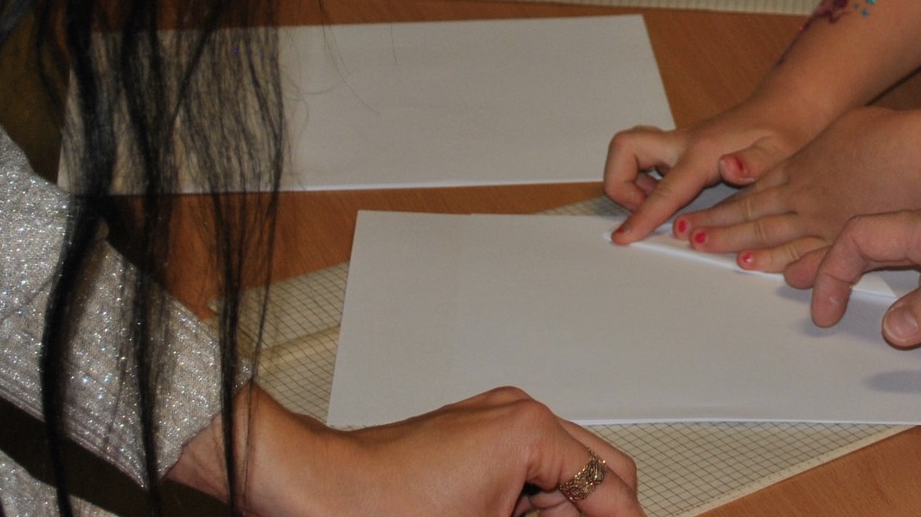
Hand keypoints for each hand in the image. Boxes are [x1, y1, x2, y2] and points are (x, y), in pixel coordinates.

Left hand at [173, 385, 641, 516]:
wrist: (308, 489)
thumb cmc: (373, 509)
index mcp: (530, 433)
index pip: (612, 488)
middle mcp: (519, 414)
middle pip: (601, 471)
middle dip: (597, 513)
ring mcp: (495, 419)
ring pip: (566, 472)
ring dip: (562, 513)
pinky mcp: (472, 435)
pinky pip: (529, 469)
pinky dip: (533, 504)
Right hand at [603, 91, 829, 243]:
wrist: (784, 110)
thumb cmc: (784, 132)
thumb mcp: (781, 151)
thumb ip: (756, 163)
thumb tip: (729, 168)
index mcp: (704, 151)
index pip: (665, 188)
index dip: (642, 215)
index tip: (624, 236)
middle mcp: (684, 143)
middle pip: (625, 148)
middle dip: (620, 182)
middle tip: (644, 208)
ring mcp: (678, 144)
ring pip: (629, 152)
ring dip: (631, 181)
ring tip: (663, 205)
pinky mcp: (679, 149)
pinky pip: (643, 160)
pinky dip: (644, 180)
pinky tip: (674, 196)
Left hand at [689, 106, 920, 271]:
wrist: (915, 157)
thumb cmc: (890, 138)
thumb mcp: (849, 127)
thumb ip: (828, 145)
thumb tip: (826, 149)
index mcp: (804, 165)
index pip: (756, 189)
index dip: (727, 202)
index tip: (703, 211)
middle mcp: (806, 195)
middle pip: (753, 213)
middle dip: (718, 226)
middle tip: (689, 235)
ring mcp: (822, 220)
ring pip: (769, 236)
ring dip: (735, 245)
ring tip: (708, 250)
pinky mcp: (843, 241)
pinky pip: (802, 256)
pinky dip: (777, 263)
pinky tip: (757, 268)